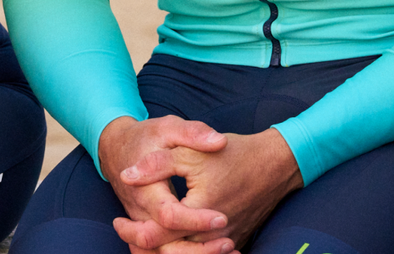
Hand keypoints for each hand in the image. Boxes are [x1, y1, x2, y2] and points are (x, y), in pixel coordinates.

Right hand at [98, 116, 231, 253]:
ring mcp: (143, 224)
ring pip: (163, 253)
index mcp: (146, 191)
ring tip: (229, 248)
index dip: (195, 220)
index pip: (169, 216)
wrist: (116, 149)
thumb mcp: (167, 127)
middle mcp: (141, 213)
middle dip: (199, 250)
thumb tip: (219, 142)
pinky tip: (214, 250)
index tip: (222, 217)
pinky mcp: (148, 228)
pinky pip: (164, 250)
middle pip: (165, 246)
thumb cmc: (145, 138)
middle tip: (230, 242)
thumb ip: (193, 133)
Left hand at [117, 128, 302, 253]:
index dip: (133, 231)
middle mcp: (214, 234)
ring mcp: (226, 241)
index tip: (117, 222)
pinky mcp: (234, 240)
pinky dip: (185, 251)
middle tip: (124, 232)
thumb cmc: (233, 154)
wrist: (275, 163)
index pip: (157, 235)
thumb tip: (127, 176)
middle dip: (143, 246)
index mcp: (199, 212)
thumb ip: (157, 164)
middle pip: (170, 253)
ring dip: (163, 251)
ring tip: (141, 238)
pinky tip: (170, 240)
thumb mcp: (191, 150)